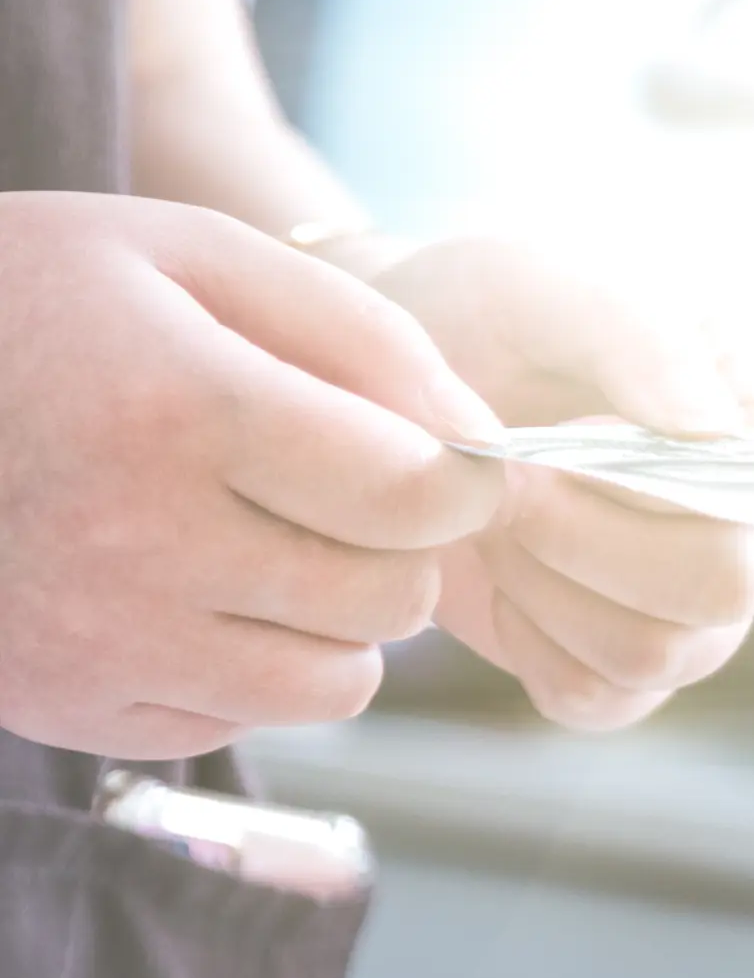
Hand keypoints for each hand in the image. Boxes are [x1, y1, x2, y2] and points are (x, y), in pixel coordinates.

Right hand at [0, 193, 500, 757]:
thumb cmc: (33, 304)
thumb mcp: (188, 257)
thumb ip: (358, 332)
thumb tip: (484, 440)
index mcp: (182, 411)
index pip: (414, 494)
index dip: (461, 478)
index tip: (440, 458)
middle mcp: (141, 543)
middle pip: (391, 597)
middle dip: (399, 546)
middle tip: (340, 491)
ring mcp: (100, 641)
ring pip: (336, 683)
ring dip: (338, 618)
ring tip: (269, 540)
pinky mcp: (71, 708)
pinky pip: (243, 720)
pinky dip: (251, 666)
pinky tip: (190, 589)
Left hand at [362, 235, 753, 728]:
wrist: (400, 379)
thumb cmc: (498, 313)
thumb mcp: (557, 287)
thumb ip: (643, 342)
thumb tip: (715, 438)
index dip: (658, 490)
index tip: (563, 435)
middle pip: (723, 591)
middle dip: (588, 542)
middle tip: (507, 483)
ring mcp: (697, 605)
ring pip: (652, 654)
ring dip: (545, 586)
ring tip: (495, 513)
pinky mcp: (624, 661)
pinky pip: (596, 699)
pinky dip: (530, 642)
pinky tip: (505, 572)